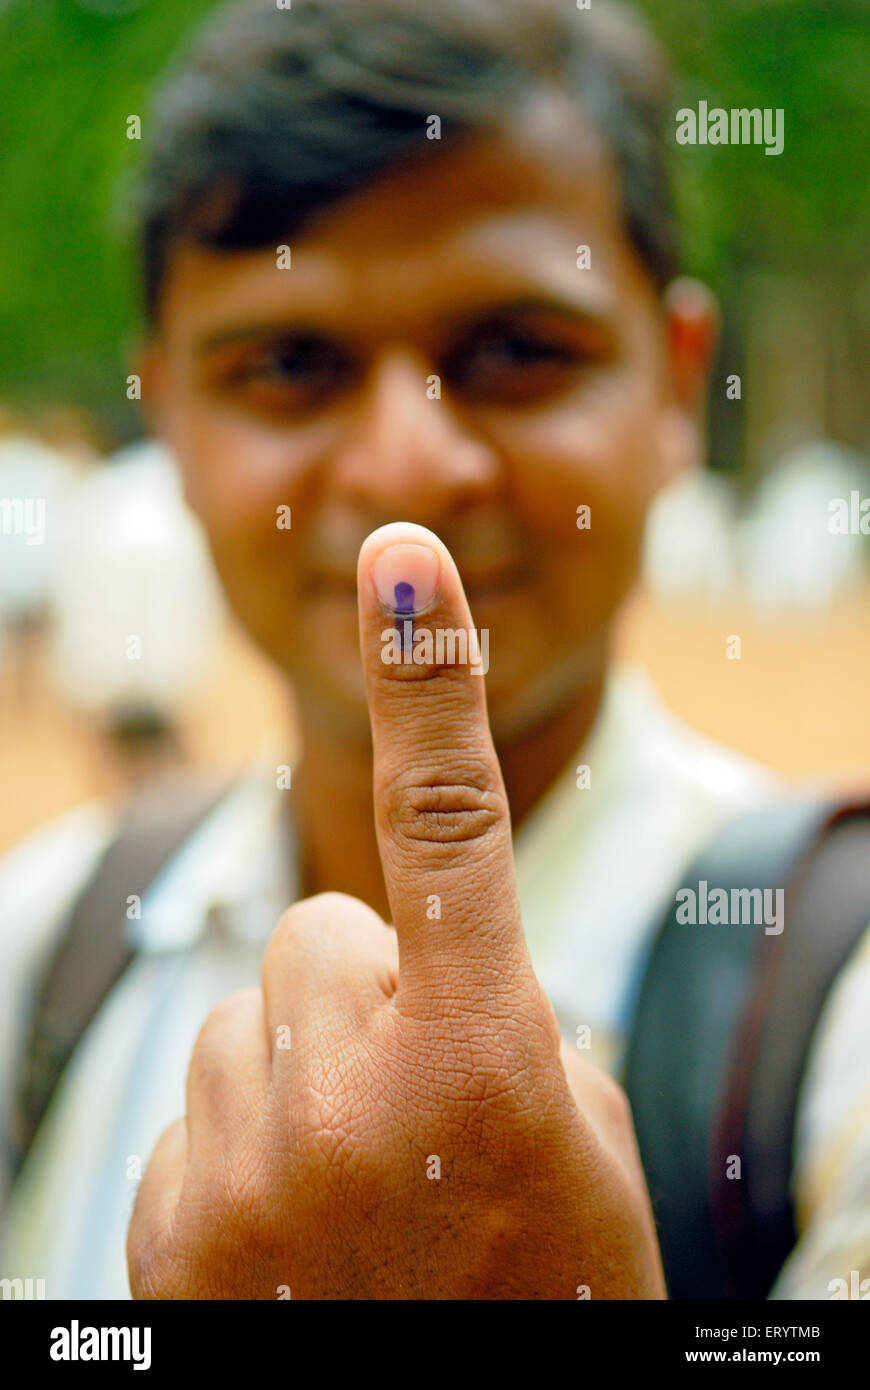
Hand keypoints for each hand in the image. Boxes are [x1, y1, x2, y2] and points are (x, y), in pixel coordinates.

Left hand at [127, 522, 664, 1299]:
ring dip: (304, 1074)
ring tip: (363, 1193)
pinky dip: (245, 1150)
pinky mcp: (164, 1225)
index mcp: (484, 1058)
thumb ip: (497, 1014)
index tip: (397, 564)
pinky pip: (198, 1108)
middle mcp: (347, 1098)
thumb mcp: (577, 1145)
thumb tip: (415, 946)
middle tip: (420, 1114)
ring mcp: (238, 1170)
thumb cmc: (550, 1290)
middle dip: (369, 995)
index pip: (448, 825)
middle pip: (317, 935)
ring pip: (249, 1020)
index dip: (429, 683)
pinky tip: (299, 1245)